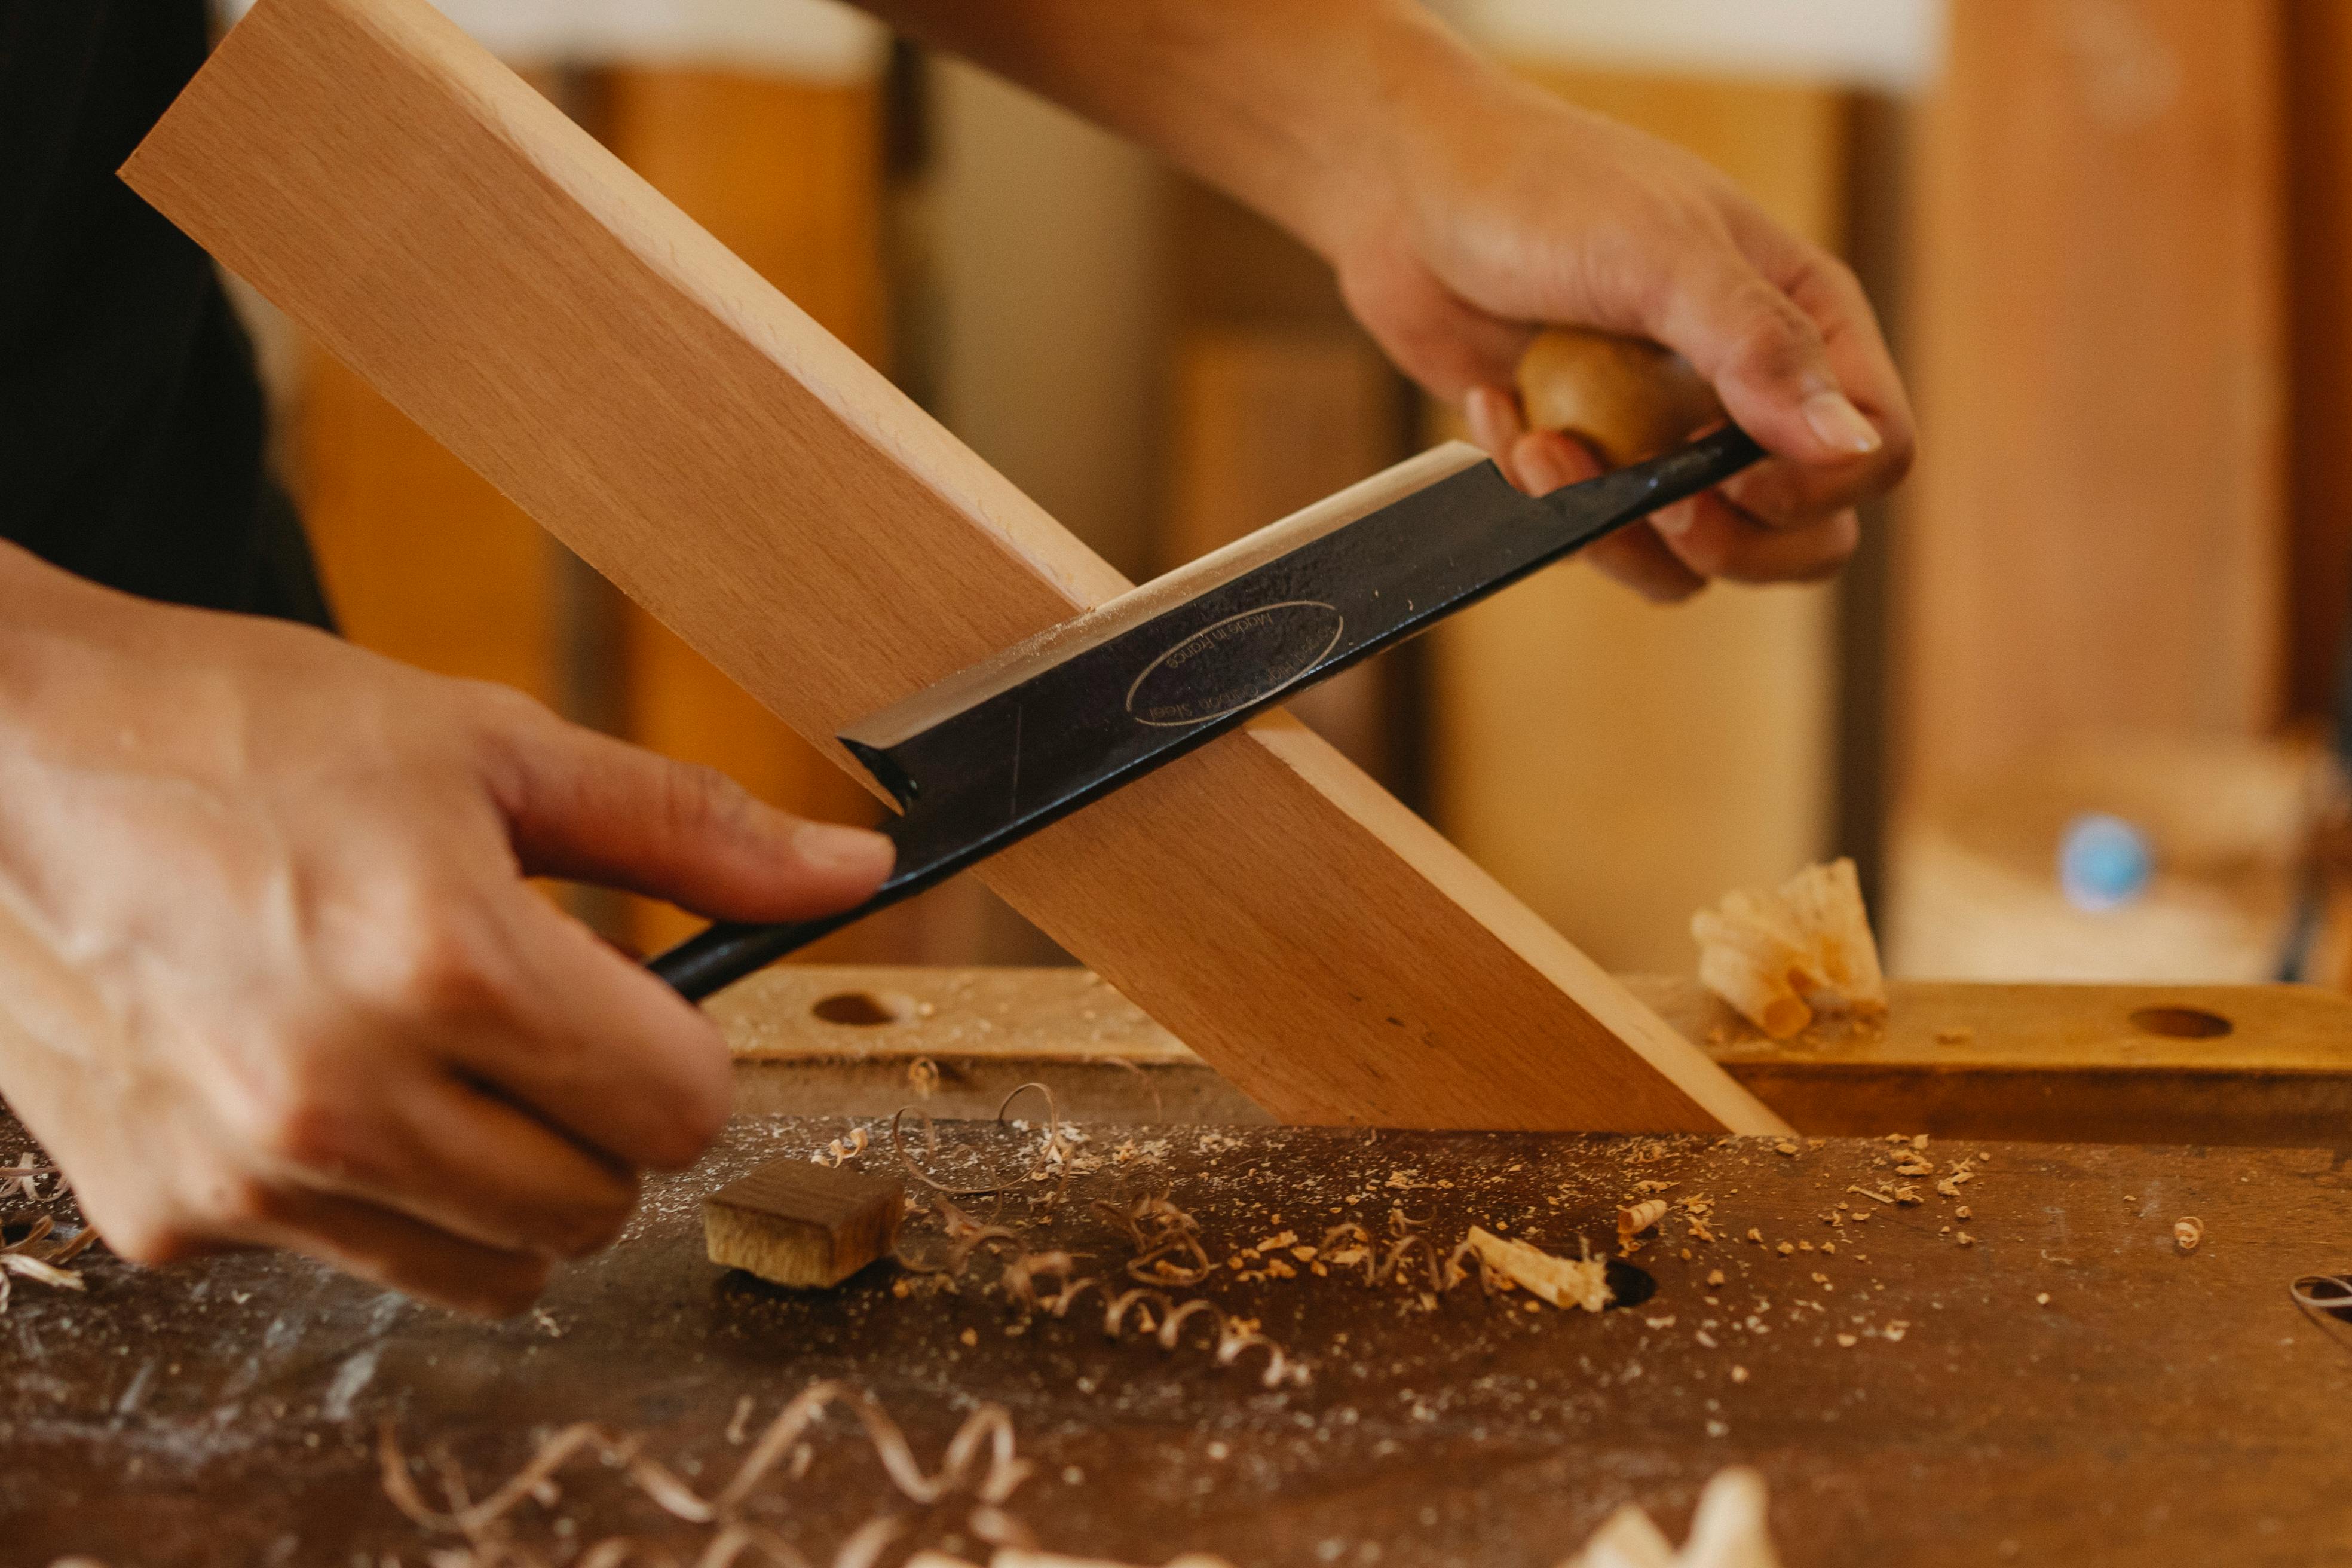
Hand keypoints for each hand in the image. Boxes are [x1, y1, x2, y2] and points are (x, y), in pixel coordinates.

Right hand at [0, 546, 890, 1313]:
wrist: (2, 756)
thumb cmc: (247, 729)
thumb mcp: (491, 743)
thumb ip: (692, 831)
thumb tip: (856, 872)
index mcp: (451, 960)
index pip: (684, 1109)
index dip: (682, 1055)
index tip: (637, 1007)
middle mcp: (347, 1091)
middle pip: (600, 1205)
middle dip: (600, 1122)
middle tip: (527, 1024)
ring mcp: (250, 1173)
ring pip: (494, 1267)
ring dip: (503, 1182)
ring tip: (428, 1055)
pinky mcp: (169, 1220)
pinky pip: (356, 1260)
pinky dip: (374, 1197)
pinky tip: (315, 1080)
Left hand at [1322, 47, 1913, 601]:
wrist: (1411, 200)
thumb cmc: (1545, 194)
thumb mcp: (1660, 254)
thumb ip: (1757, 347)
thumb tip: (1847, 444)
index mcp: (1803, 324)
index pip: (1874, 447)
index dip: (1821, 488)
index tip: (1735, 478)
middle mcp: (1748, 392)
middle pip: (1804, 536)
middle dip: (1735, 544)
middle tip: (1663, 509)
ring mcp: (1666, 440)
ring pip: (1693, 559)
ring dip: (1616, 531)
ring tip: (1543, 452)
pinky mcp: (1587, 471)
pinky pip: (1593, 537)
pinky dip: (1543, 501)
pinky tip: (1498, 416)